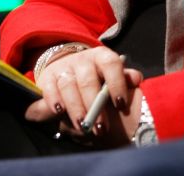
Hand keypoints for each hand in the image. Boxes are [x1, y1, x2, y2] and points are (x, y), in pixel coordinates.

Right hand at [24, 47, 141, 137]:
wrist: (69, 68)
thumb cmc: (97, 78)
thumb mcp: (113, 76)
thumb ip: (125, 78)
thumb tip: (136, 79)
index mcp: (102, 57)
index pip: (111, 64)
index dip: (116, 83)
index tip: (120, 104)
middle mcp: (82, 60)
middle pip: (88, 80)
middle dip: (94, 105)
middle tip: (100, 127)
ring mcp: (64, 67)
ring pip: (68, 85)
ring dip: (76, 107)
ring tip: (83, 125)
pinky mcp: (47, 77)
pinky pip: (49, 88)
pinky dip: (53, 100)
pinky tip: (59, 111)